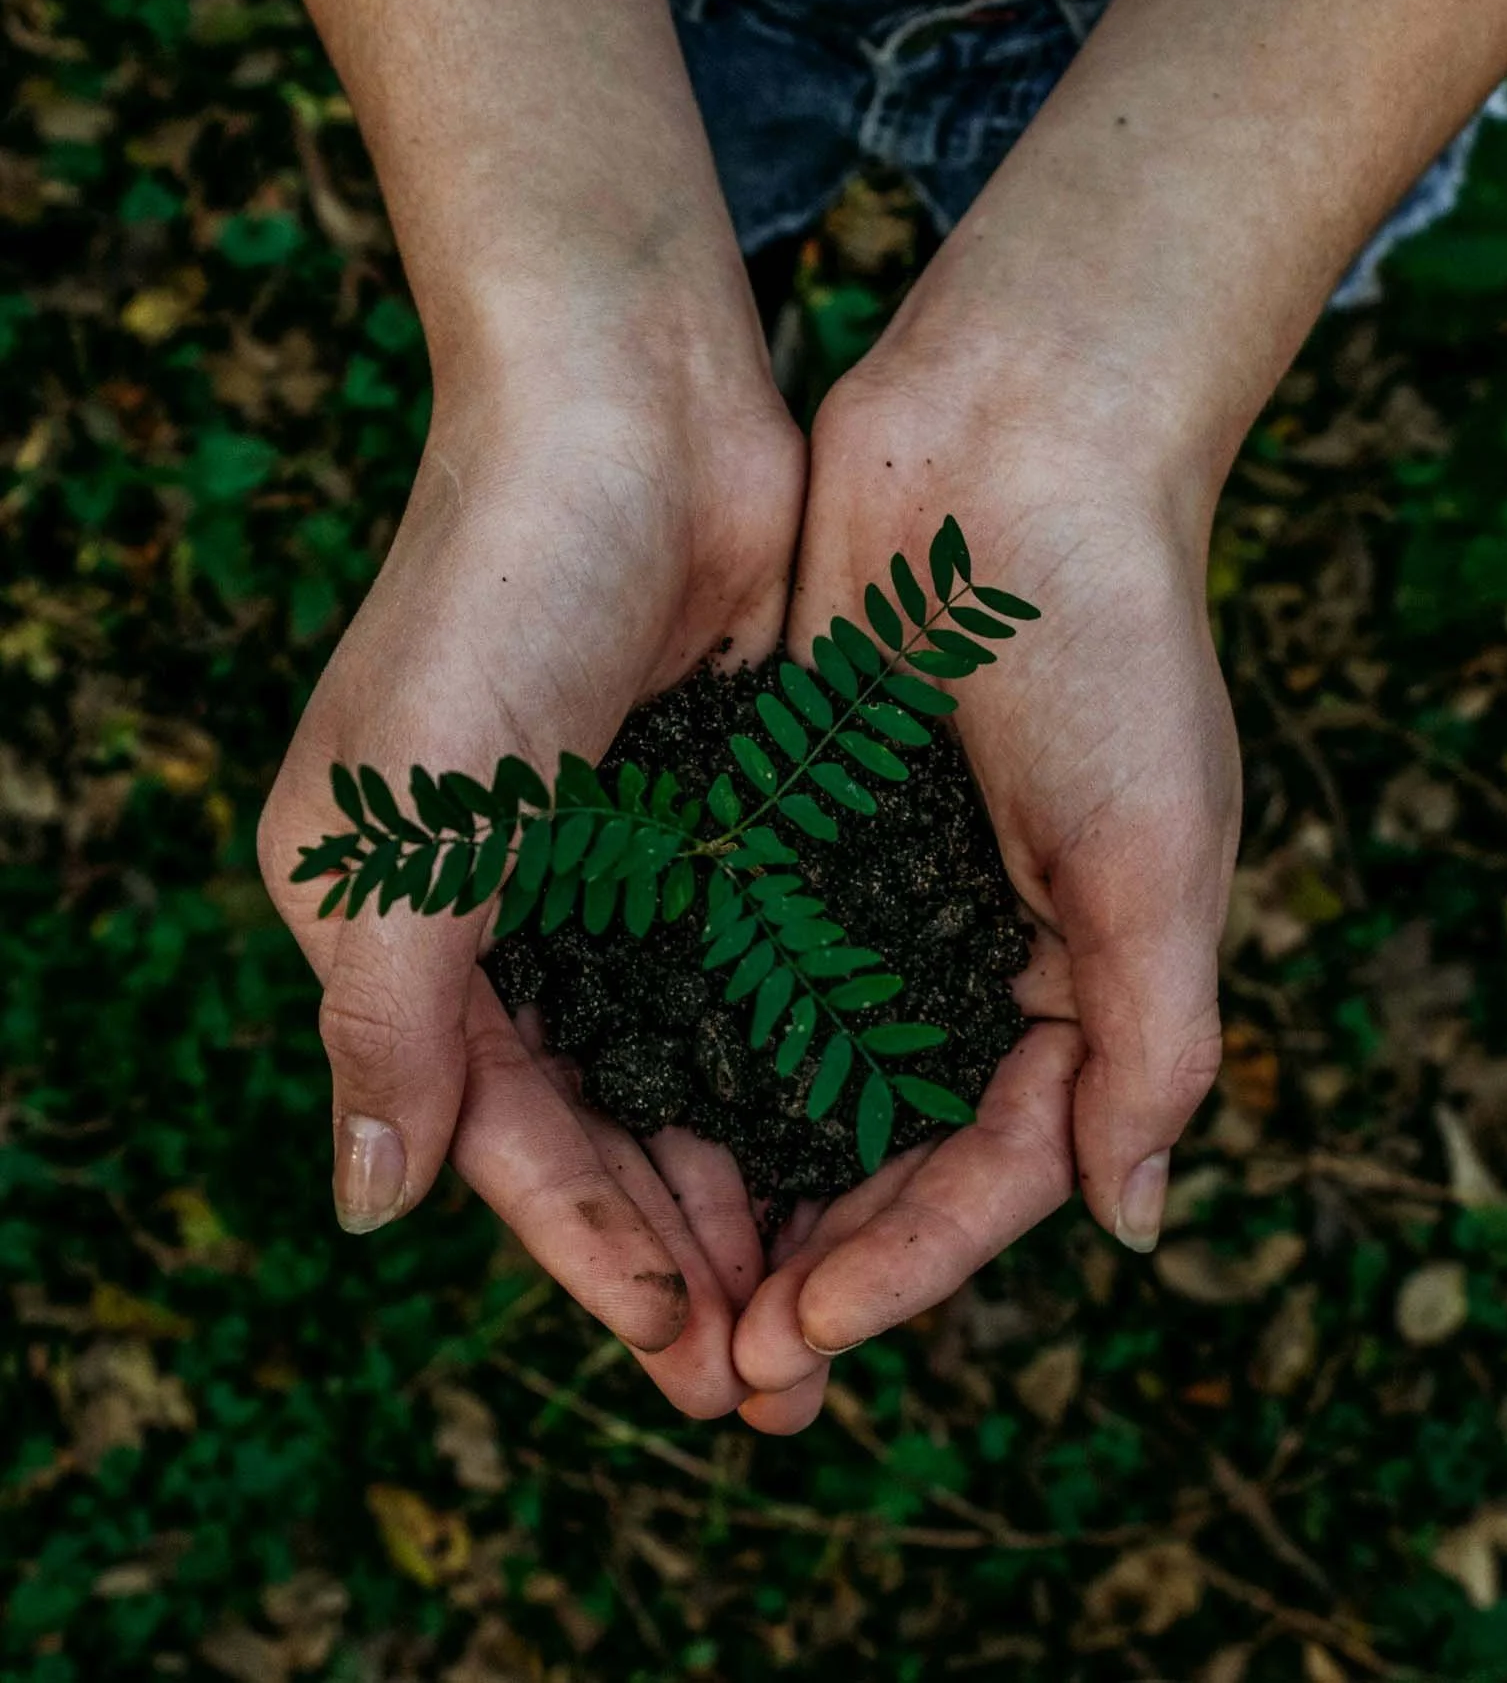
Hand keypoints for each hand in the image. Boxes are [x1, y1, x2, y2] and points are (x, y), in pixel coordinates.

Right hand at [259, 340, 803, 1418]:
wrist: (628, 410)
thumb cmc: (495, 598)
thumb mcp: (404, 825)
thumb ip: (385, 1021)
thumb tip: (367, 1207)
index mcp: (408, 930)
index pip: (504, 1136)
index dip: (591, 1252)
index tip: (688, 1353)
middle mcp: (512, 917)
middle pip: (603, 1127)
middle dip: (683, 1251)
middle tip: (776, 1377)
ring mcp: (622, 872)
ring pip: (688, 1071)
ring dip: (749, 1182)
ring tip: (827, 1296)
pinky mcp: (718, 823)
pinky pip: (757, 980)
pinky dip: (796, 1066)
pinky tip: (857, 1144)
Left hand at [732, 333, 1239, 1426]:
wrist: (1013, 445)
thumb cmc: (1111, 643)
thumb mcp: (1161, 854)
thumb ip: (1154, 1041)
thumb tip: (1134, 1224)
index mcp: (1074, 981)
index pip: (991, 1169)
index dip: (907, 1264)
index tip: (807, 1333)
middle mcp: (965, 955)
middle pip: (884, 1151)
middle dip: (812, 1259)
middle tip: (723, 1367)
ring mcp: (870, 895)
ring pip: (795, 1078)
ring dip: (739, 1183)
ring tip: (664, 1286)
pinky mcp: (787, 827)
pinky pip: (734, 964)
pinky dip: (690, 1045)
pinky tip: (624, 1118)